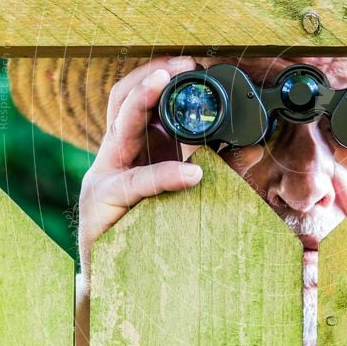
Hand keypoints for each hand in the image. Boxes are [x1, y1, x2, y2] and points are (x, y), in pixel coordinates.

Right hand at [77, 56, 204, 286]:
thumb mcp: (175, 193)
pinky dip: (164, 174)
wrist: (114, 283)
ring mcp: (102, 178)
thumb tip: (245, 150)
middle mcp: (112, 158)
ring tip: (167, 79)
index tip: (190, 62)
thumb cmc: (146, 234)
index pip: (135, 101)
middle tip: (183, 62)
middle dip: (150, 75)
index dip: (157, 76)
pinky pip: (135, 182)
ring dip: (142, 99)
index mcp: (129, 151)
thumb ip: (198, 168)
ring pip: (118, 128)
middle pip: (121, 101)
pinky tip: (190, 172)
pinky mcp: (102, 205)